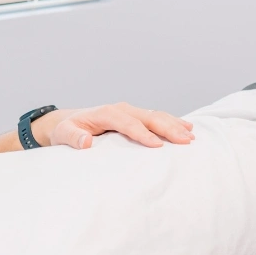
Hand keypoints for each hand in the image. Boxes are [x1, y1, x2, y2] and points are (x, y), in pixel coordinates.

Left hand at [34, 103, 194, 149]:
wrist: (70, 121)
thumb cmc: (68, 129)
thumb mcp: (64, 134)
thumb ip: (74, 137)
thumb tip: (87, 141)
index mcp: (107, 113)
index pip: (129, 123)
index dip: (143, 134)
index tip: (158, 145)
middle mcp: (122, 109)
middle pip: (149, 117)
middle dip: (168, 128)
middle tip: (186, 141)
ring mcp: (131, 111)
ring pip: (157, 115)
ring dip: (175, 125)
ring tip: (191, 136)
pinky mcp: (136, 116)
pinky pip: (157, 117)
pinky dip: (173, 122)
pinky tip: (187, 128)